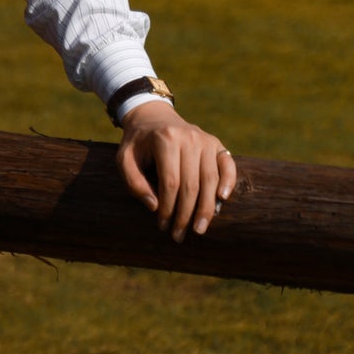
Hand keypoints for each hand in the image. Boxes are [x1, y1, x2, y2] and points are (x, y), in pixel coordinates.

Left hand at [116, 101, 235, 241]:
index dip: (167, 207)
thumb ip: (133, 182)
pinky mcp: (216, 144)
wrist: (153, 117)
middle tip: (180, 235)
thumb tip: (154, 206)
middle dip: (186, 214)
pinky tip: (222, 200)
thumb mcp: (124, 159)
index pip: (170, 182)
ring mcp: (205, 140)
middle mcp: (189, 138)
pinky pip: (227, 164)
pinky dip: (228, 182)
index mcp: (165, 140)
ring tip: (200, 229)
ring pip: (210, 179)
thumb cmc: (137, 144)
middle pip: (191, 184)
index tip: (162, 225)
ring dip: (206, 208)